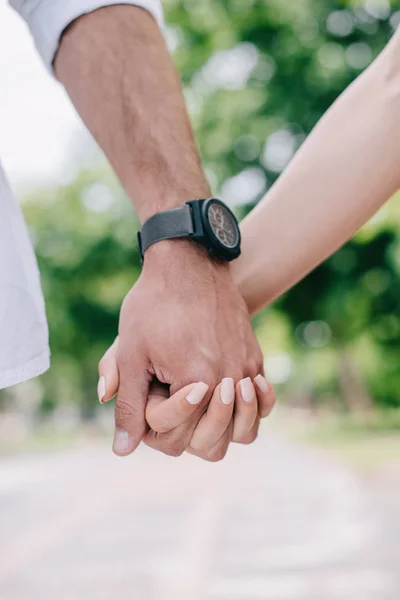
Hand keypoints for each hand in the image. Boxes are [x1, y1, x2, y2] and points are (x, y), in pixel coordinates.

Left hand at [99, 239, 264, 456]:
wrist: (190, 263)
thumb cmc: (155, 305)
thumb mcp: (131, 352)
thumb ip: (128, 404)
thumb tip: (123, 449)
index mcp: (197, 383)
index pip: (177, 439)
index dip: (153, 426)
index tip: (148, 395)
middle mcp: (231, 382)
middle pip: (212, 446)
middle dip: (185, 435)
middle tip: (168, 406)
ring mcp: (248, 371)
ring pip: (243, 432)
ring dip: (218, 430)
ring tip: (195, 408)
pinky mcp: (256, 359)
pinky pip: (260, 405)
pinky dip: (244, 412)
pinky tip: (224, 396)